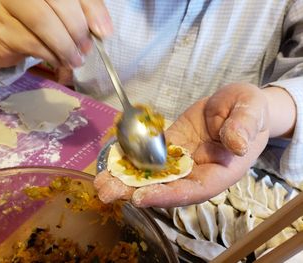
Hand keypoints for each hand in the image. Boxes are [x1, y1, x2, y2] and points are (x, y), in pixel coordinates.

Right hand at [0, 0, 111, 67]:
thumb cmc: (33, 21)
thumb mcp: (60, 14)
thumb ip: (81, 15)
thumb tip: (102, 30)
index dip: (92, 9)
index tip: (103, 32)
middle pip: (58, 2)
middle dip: (78, 30)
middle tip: (85, 49)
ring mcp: (6, 4)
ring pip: (43, 23)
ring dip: (65, 47)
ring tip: (74, 60)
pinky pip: (31, 43)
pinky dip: (50, 56)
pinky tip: (58, 61)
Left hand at [94, 83, 269, 207]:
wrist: (237, 105)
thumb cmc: (250, 109)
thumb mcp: (252, 111)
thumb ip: (244, 127)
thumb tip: (236, 144)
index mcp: (220, 171)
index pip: (194, 190)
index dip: (168, 195)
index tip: (141, 197)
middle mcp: (197, 172)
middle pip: (167, 188)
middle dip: (136, 192)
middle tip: (107, 193)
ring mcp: (181, 160)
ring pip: (154, 174)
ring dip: (127, 179)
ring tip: (101, 182)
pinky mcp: (170, 147)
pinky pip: (150, 155)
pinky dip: (132, 158)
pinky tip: (112, 159)